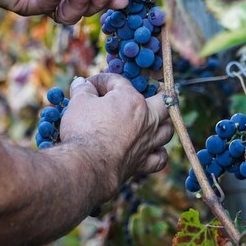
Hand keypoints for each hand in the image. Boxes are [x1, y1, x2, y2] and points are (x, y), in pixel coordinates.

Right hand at [60, 75, 173, 198]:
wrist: (87, 165)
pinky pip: (160, 158)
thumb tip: (81, 83)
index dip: (103, 80)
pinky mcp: (143, 162)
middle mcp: (146, 120)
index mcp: (132, 100)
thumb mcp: (79, 102)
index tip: (91, 85)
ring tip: (156, 121)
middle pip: (163, 102)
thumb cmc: (84, 130)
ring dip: (163, 124)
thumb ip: (83, 90)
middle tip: (153, 90)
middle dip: (158, 94)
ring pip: (167, 130)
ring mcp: (148, 142)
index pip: (120, 82)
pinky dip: (159, 154)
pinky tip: (154, 151)